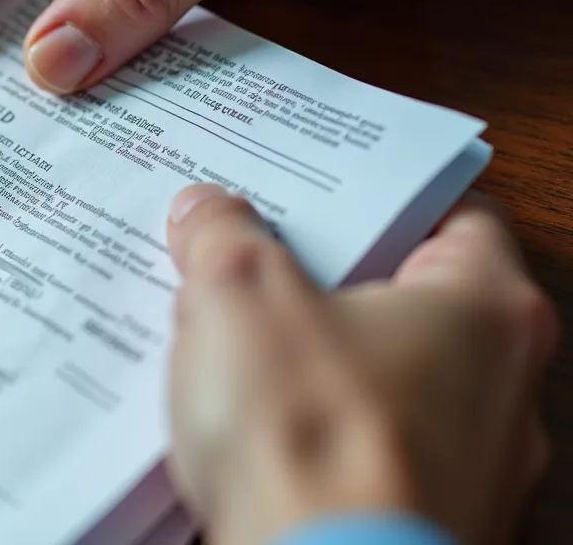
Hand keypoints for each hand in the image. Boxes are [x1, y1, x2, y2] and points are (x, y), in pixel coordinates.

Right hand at [164, 184, 557, 544]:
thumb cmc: (309, 439)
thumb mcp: (238, 293)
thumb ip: (223, 237)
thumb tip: (206, 213)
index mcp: (485, 310)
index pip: (451, 219)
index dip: (375, 203)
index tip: (315, 198)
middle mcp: (503, 390)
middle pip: (412, 307)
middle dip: (327, 290)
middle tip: (255, 270)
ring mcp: (473, 469)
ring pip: (389, 390)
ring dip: (319, 374)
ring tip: (237, 359)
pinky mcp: (428, 524)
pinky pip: (368, 461)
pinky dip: (319, 446)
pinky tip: (255, 440)